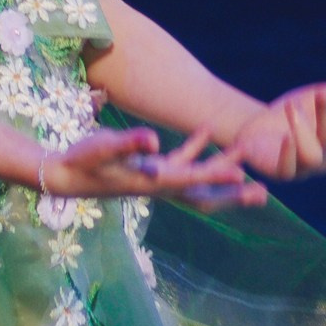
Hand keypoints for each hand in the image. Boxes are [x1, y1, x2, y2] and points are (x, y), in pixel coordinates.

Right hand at [44, 123, 266, 208]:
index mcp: (152, 182)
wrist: (64, 175)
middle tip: (262, 193)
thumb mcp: (101, 149)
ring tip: (247, 162)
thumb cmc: (81, 162)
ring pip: (198, 180)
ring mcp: (156, 179)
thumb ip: (127, 143)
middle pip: (204, 195)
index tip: (242, 174)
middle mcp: (159, 185)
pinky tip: (207, 130)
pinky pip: (181, 161)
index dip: (216, 176)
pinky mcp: (149, 169)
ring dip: (222, 171)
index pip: (191, 180)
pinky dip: (196, 148)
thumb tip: (152, 139)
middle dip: (231, 195)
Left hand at [219, 76, 325, 180]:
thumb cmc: (295, 114)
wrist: (255, 128)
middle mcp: (325, 158)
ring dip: (304, 130)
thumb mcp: (325, 97)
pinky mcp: (281, 172)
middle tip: (323, 93)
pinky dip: (289, 153)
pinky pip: (288, 169)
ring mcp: (304, 169)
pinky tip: (286, 138)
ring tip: (293, 106)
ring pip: (312, 156)